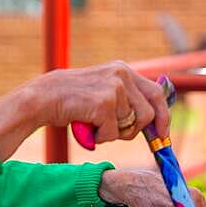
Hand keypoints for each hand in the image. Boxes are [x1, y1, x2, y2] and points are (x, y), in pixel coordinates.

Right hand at [0, 61, 169, 160]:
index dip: (163, 116)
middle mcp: (121, 74)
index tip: (162, 134)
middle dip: (138, 130)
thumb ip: (125, 97)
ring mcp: (114, 88)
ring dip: (114, 133)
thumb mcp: (102, 89)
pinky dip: (100, 137)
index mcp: (122, 69)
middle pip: (148, 113)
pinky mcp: (104, 103)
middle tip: (122, 135)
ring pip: (132, 126)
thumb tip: (153, 119)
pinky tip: (86, 127)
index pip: (156, 93)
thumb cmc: (72, 100)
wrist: (42, 98)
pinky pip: (113, 133)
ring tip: (95, 125)